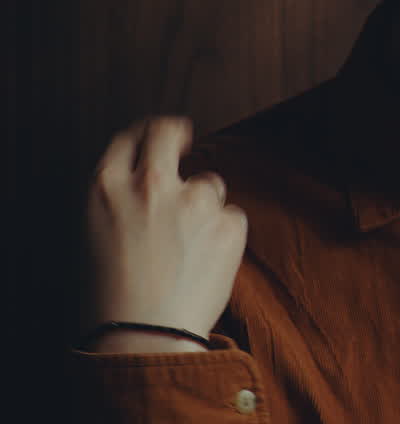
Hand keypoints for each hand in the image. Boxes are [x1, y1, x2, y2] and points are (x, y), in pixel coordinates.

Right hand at [83, 116, 247, 352]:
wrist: (144, 336)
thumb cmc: (114, 299)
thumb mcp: (98, 236)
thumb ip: (122, 201)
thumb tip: (148, 184)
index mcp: (107, 188)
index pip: (128, 141)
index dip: (145, 137)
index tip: (156, 138)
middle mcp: (150, 184)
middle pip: (166, 133)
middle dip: (176, 132)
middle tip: (185, 137)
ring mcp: (192, 200)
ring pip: (209, 184)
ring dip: (204, 205)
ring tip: (189, 250)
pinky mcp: (228, 220)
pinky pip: (232, 216)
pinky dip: (225, 233)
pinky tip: (207, 262)